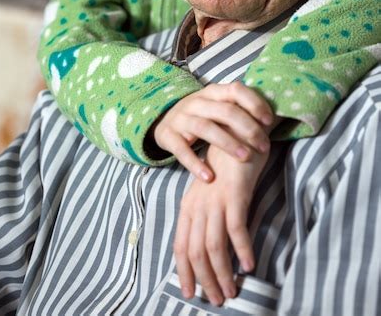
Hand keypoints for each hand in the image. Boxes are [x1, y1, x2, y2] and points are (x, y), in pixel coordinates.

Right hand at [153, 82, 272, 181]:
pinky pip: (182, 149)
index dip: (254, 103)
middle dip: (248, 129)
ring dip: (227, 143)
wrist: (164, 121)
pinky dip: (195, 164)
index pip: (236, 90)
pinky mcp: (168, 135)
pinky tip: (209, 177)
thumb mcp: (217, 107)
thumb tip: (277, 117)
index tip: (269, 121)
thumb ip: (239, 108)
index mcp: (213, 92)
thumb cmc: (202, 116)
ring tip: (245, 158)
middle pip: (225, 111)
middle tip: (264, 147)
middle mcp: (197, 102)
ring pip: (205, 127)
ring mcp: (181, 118)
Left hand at [173, 144, 268, 305]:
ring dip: (223, 272)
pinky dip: (241, 249)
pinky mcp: (234, 194)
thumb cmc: (227, 165)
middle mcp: (197, 204)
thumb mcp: (212, 192)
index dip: (184, 272)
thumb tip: (211, 248)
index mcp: (189, 205)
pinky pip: (235, 228)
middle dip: (205, 280)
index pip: (180, 245)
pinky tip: (249, 265)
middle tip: (218, 299)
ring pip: (212, 246)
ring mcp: (214, 199)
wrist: (238, 131)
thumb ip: (208, 215)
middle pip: (195, 251)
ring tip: (233, 291)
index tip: (191, 293)